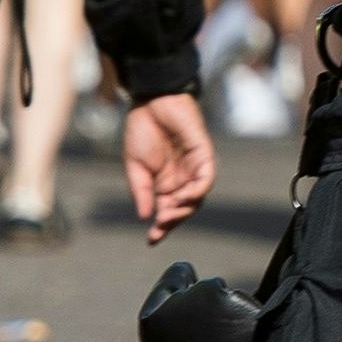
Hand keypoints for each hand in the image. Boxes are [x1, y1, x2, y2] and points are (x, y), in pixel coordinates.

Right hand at [122, 92, 216, 242]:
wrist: (150, 101)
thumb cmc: (142, 129)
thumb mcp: (135, 167)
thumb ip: (141, 192)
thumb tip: (144, 217)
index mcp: (165, 183)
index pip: (168, 211)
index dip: (161, 227)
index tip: (151, 240)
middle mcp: (182, 178)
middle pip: (184, 208)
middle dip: (173, 221)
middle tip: (159, 227)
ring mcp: (194, 167)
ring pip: (197, 198)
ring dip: (184, 210)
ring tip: (168, 215)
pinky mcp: (204, 155)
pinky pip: (206, 179)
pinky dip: (196, 191)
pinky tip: (182, 198)